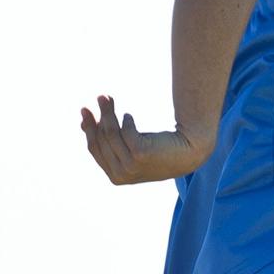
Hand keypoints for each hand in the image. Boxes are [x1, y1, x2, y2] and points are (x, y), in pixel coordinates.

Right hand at [80, 95, 210, 184]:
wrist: (189, 152)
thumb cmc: (159, 149)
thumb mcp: (129, 146)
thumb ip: (109, 139)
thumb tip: (84, 122)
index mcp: (115, 176)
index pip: (94, 149)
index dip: (89, 129)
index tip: (85, 111)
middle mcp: (121, 174)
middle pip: (100, 140)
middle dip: (97, 117)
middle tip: (100, 97)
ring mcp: (130, 166)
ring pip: (110, 133)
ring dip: (107, 112)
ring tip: (107, 98)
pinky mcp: (140, 154)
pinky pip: (125, 131)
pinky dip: (126, 121)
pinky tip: (129, 116)